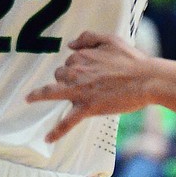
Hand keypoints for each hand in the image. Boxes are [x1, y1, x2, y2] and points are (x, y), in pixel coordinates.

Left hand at [26, 32, 155, 141]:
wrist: (146, 80)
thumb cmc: (132, 60)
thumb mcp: (110, 40)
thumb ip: (88, 38)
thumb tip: (70, 44)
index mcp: (82, 56)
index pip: (70, 60)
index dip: (77, 65)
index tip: (88, 69)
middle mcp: (77, 73)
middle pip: (60, 75)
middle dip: (65, 78)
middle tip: (81, 84)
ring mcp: (80, 91)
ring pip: (53, 92)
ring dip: (40, 95)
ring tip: (29, 98)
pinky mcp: (88, 108)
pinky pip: (68, 121)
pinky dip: (57, 131)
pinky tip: (48, 139)